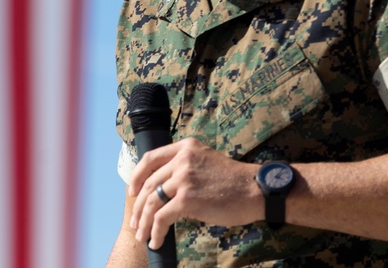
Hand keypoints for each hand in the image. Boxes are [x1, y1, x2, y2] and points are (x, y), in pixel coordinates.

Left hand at [127, 138, 261, 248]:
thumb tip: (163, 189)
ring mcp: (184, 178)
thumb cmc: (233, 181)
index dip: (136, 176)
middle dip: (138, 205)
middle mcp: (182, 159)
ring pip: (152, 201)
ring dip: (144, 221)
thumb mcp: (206, 161)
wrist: (255, 190)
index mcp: (185, 147)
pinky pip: (162, 217)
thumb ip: (185, 167)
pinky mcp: (188, 198)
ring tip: (142, 235)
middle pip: (148, 182)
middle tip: (136, 222)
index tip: (132, 191)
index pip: (150, 158)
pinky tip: (156, 240)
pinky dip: (156, 231)